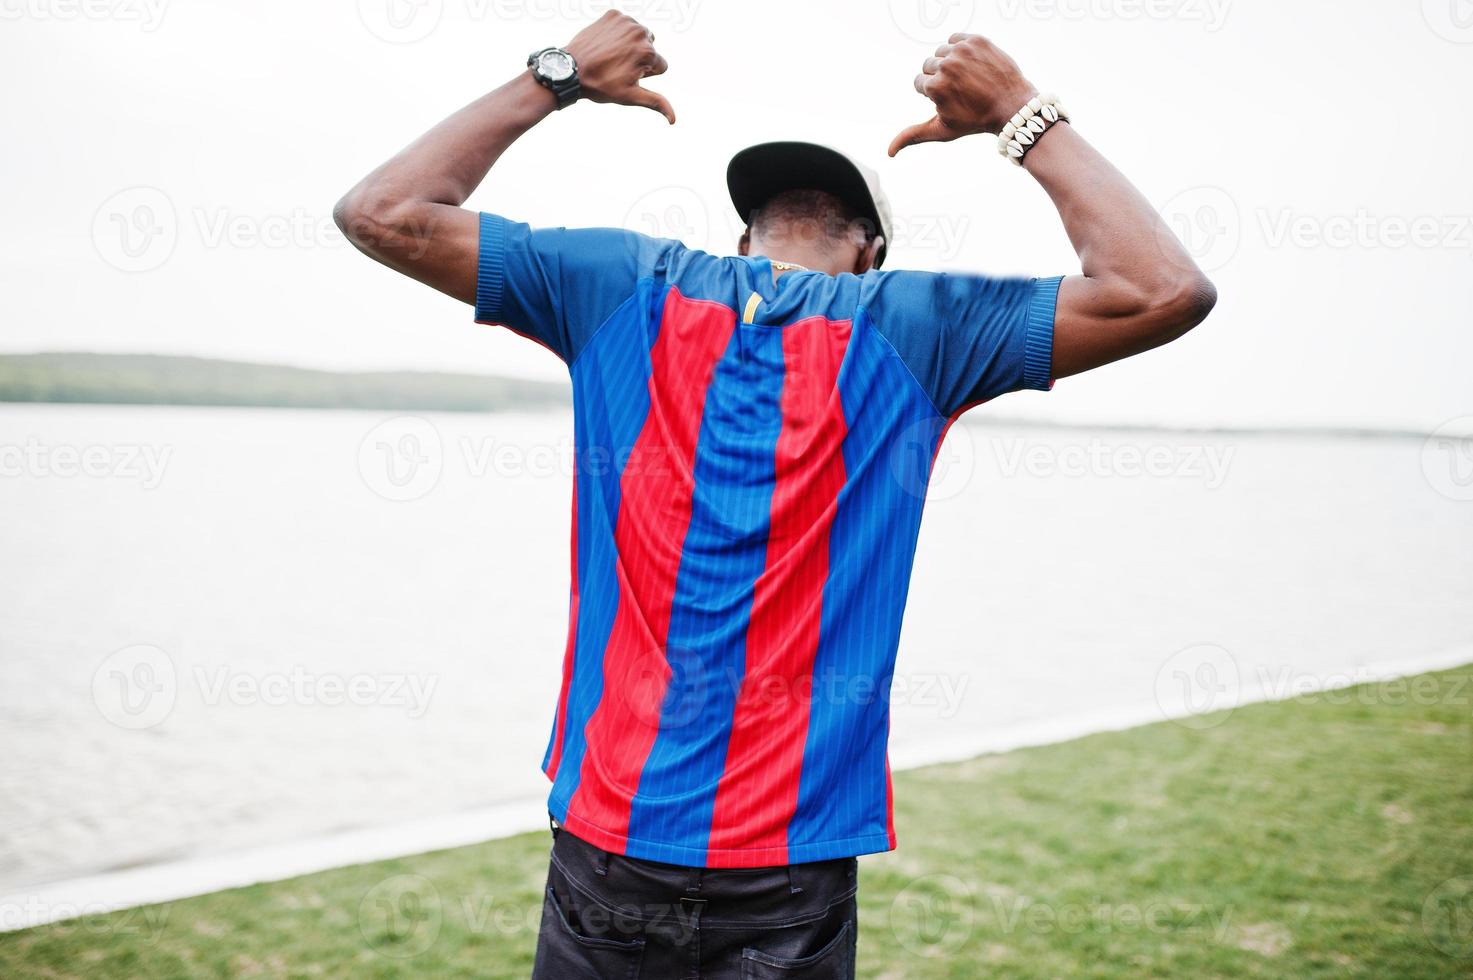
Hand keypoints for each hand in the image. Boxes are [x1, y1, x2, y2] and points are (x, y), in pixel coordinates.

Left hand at [565, 11, 674, 123]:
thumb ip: (655, 102)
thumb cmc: (601, 85)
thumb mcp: (630, 96)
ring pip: (640, 35)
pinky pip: (625, 25)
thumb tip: (673, 120)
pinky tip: (607, 44)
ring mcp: (626, 21)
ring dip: (631, 45)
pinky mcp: (613, 15)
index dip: (645, 74)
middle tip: (618, 66)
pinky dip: (619, 33)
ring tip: (613, 56)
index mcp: (648, 52)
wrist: (571, 69)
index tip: (627, 76)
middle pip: (651, 48)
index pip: (660, 65)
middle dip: (640, 58)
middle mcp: (640, 32)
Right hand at [889, 33, 1036, 155]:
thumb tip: (889, 152)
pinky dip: (960, 49)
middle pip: (928, 66)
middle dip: (940, 78)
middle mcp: (946, 66)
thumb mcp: (943, 130)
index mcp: (935, 87)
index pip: (919, 82)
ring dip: (949, 63)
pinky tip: (971, 64)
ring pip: (941, 52)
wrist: (1011, 106)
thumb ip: (913, 135)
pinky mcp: (976, 39)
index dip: (933, 93)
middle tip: (961, 90)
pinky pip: (955, 39)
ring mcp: (962, 51)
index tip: (951, 99)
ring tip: (967, 77)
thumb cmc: (975, 121)